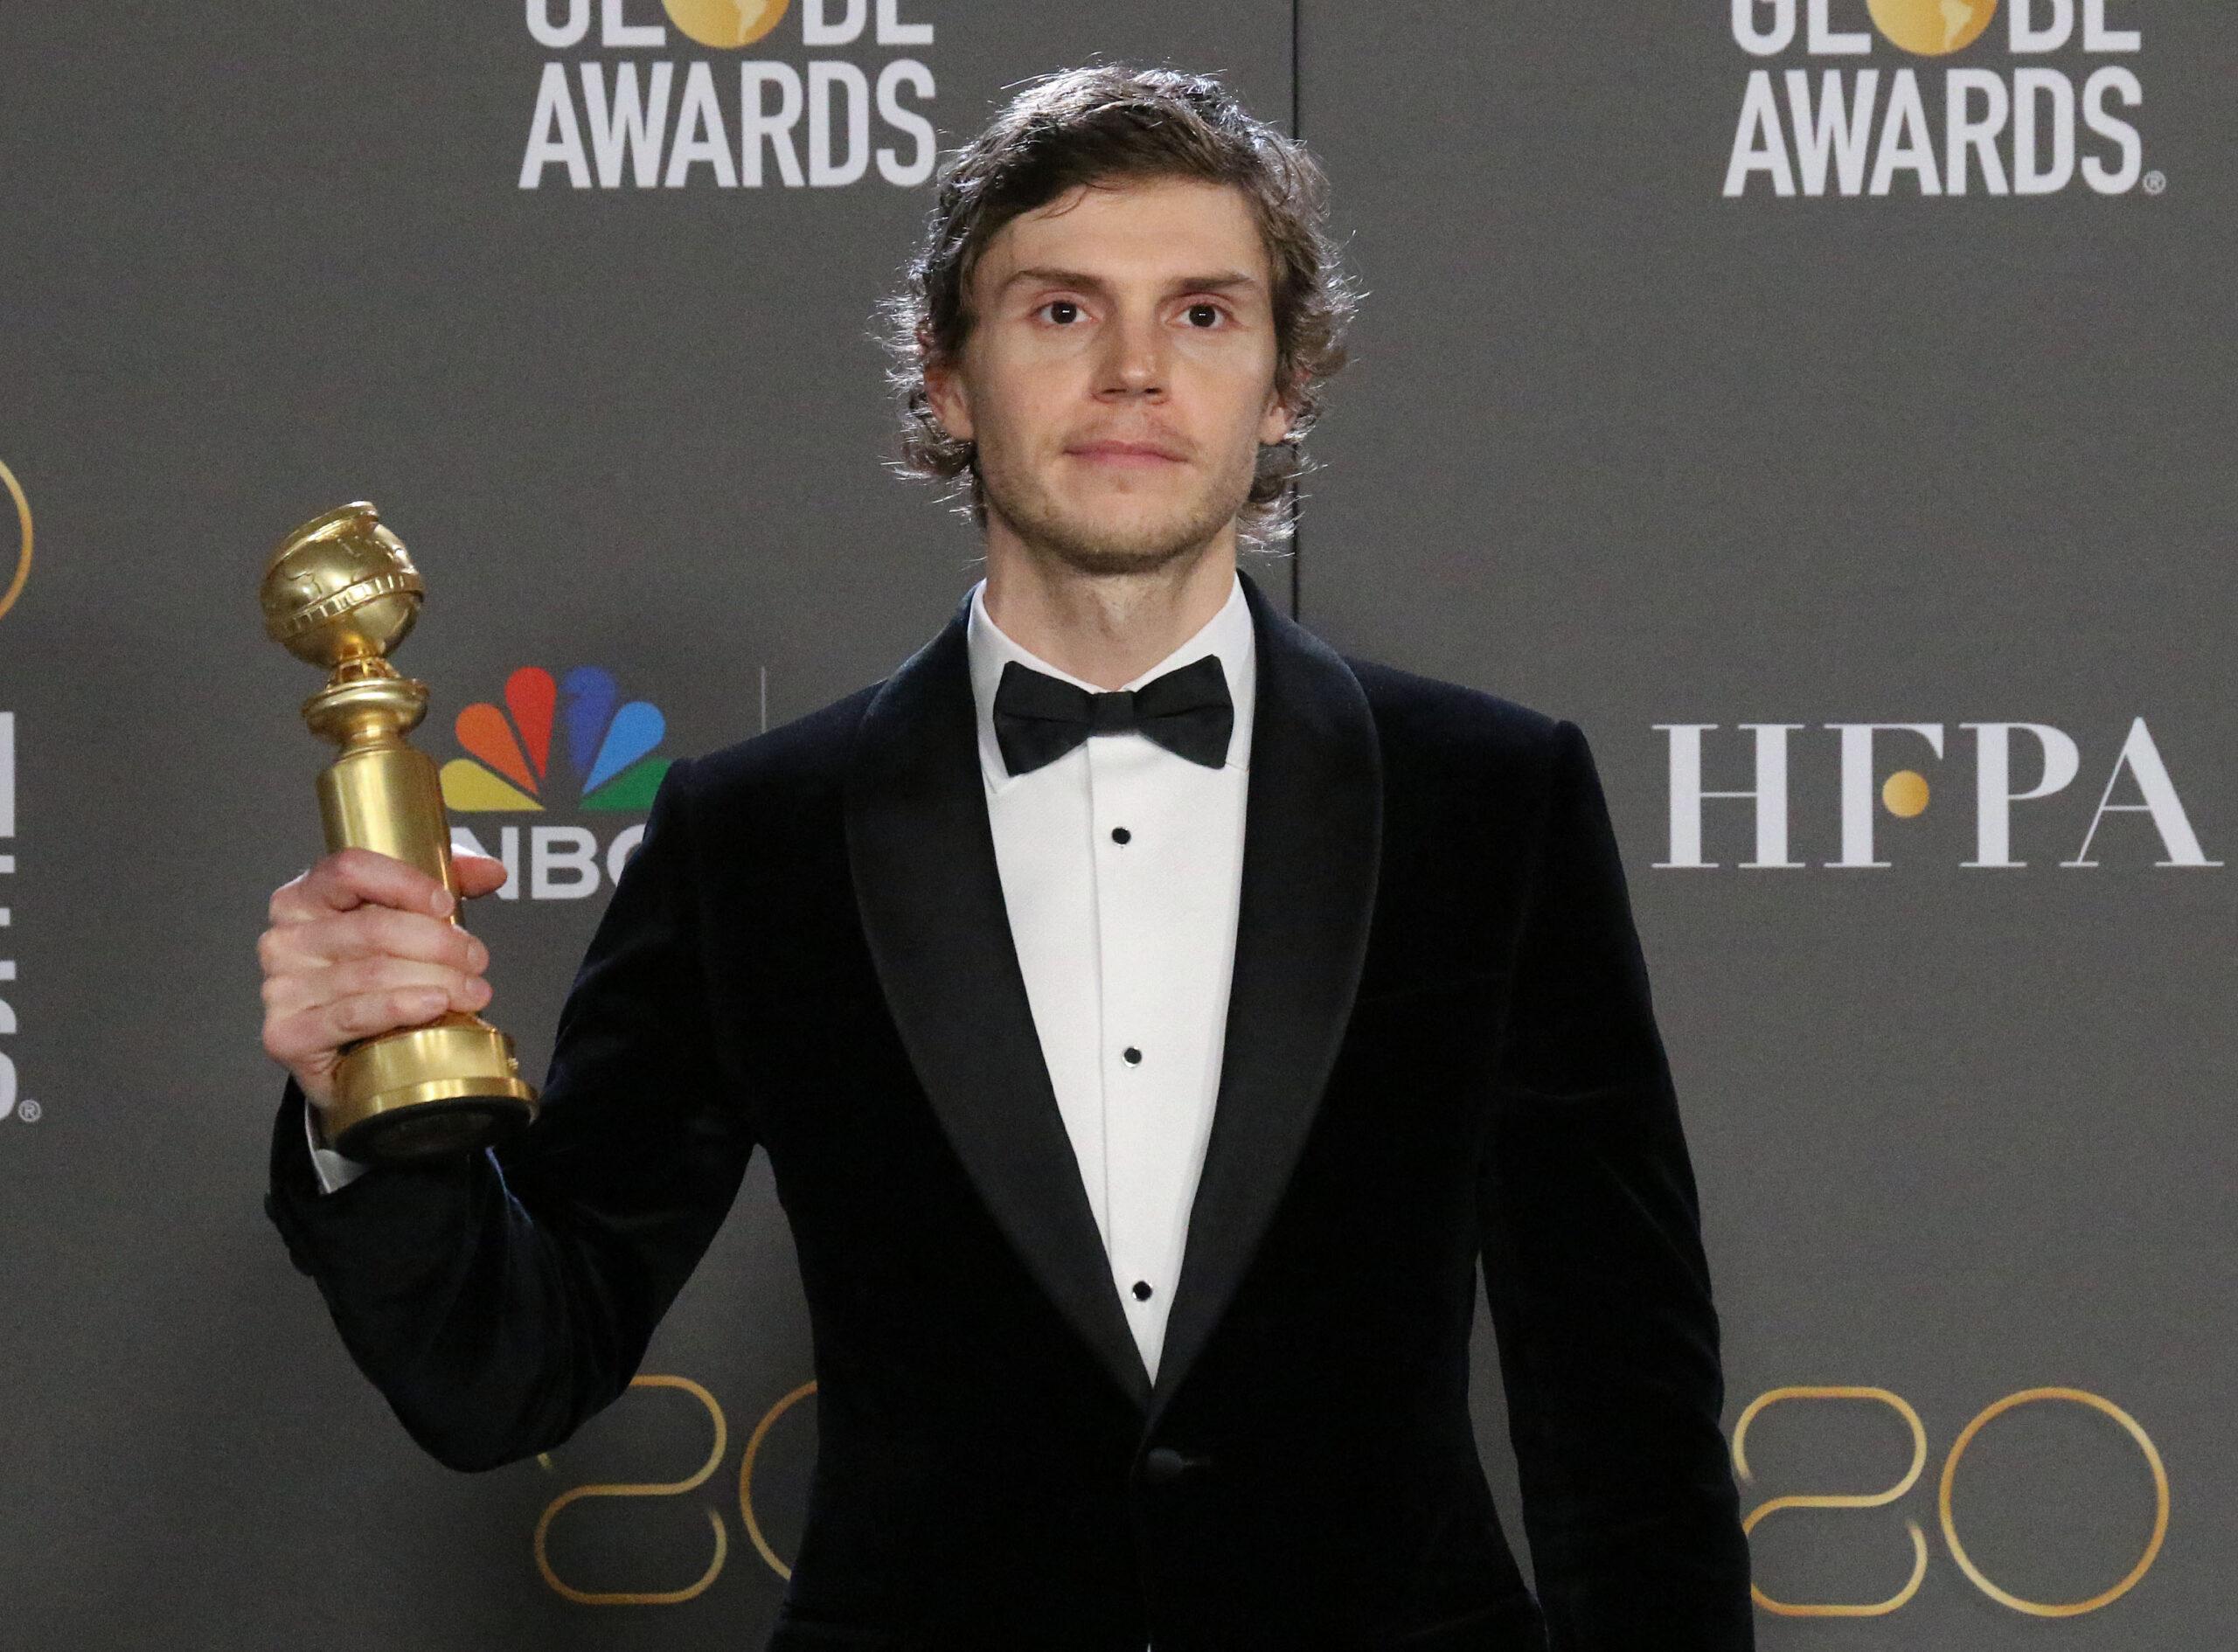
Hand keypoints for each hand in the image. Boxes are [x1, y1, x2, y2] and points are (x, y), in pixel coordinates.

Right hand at [258, 848, 508, 1113]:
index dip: (406, 883)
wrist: (347, 1054)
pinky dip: (401, 1007)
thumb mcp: (407, 920)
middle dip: (439, 943)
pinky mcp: (288, 1034)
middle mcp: (285, 939)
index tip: (446, 905)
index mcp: (304, 898)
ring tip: (471, 990)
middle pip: (373, 928)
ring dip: (436, 980)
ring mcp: (282, 987)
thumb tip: (492, 871)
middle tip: (476, 959)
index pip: (351, 870)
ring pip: (372, 973)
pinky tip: (433, 1005)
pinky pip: (353, 1014)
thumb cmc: (373, 978)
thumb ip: (448, 884)